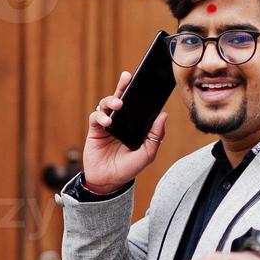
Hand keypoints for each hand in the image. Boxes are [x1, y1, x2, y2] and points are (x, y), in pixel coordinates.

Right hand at [81, 70, 168, 192]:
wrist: (108, 181)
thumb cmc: (128, 169)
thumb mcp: (146, 154)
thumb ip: (156, 136)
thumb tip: (164, 115)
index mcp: (134, 125)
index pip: (137, 105)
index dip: (139, 92)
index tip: (144, 80)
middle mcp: (121, 122)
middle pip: (121, 98)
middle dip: (123, 86)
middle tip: (127, 78)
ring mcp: (107, 124)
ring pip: (106, 104)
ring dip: (111, 101)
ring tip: (118, 105)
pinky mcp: (95, 130)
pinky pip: (96, 117)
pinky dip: (100, 116)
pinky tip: (107, 122)